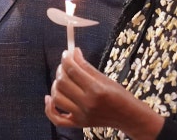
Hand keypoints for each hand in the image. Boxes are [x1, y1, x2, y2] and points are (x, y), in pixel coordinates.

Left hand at [44, 49, 162, 139]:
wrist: (127, 116)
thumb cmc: (119, 95)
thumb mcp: (105, 78)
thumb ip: (86, 66)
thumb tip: (73, 52)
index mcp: (96, 90)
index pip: (72, 70)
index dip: (67, 58)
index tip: (67, 53)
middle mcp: (87, 104)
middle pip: (62, 83)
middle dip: (61, 70)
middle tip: (66, 64)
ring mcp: (81, 116)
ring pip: (57, 98)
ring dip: (56, 85)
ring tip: (62, 79)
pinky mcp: (78, 124)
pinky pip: (56, 119)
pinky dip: (49, 108)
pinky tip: (49, 98)